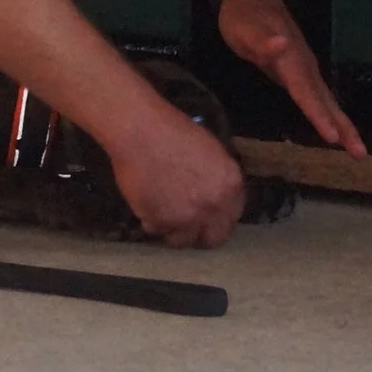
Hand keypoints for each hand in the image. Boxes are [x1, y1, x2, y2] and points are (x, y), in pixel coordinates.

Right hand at [108, 104, 245, 247]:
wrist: (139, 131)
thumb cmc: (172, 130)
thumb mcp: (210, 151)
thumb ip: (218, 179)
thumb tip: (216, 195)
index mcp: (231, 186)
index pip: (232, 217)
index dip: (217, 218)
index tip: (206, 217)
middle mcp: (213, 207)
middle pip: (212, 238)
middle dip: (200, 232)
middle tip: (185, 222)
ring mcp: (187, 218)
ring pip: (182, 240)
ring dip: (173, 230)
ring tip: (161, 212)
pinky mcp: (160, 222)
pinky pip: (156, 230)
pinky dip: (151, 220)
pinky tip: (146, 201)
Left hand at [217, 0, 366, 157]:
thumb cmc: (243, 17)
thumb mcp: (245, 28)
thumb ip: (262, 40)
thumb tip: (281, 44)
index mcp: (290, 59)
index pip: (305, 92)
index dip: (318, 115)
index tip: (332, 138)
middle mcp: (304, 65)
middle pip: (325, 99)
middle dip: (342, 126)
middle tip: (360, 153)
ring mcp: (305, 67)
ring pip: (326, 99)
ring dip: (341, 123)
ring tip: (356, 148)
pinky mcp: (301, 71)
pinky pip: (318, 96)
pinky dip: (329, 113)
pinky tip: (335, 128)